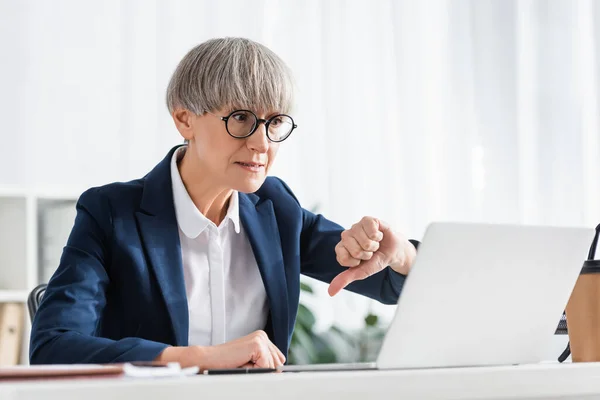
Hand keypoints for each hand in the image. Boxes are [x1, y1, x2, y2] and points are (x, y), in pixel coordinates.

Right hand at [157, 330, 285, 369]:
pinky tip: (243, 363)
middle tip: (245, 367)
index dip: (270, 370)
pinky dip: (256, 370)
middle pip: (277, 362)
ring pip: (273, 365)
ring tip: (243, 364)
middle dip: (264, 370)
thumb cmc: (226, 364)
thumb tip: (280, 372)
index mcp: (261, 338)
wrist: (209, 360)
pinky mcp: (257, 344)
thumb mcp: (250, 364)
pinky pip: (266, 366)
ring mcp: (260, 338)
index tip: (259, 372)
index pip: (278, 359)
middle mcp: (262, 336)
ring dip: (259, 371)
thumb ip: (265, 364)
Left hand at [328, 216, 416, 296]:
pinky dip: (379, 236)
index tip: (361, 261)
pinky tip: (379, 235)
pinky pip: (371, 230)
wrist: (393, 251)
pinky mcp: (367, 220)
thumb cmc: (376, 260)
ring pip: (365, 241)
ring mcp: (356, 227)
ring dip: (374, 246)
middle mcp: (346, 236)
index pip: (343, 259)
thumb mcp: (362, 272)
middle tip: (370, 252)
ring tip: (375, 244)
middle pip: (355, 251)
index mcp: (342, 248)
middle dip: (367, 255)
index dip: (356, 262)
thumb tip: (331, 292)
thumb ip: (345, 279)